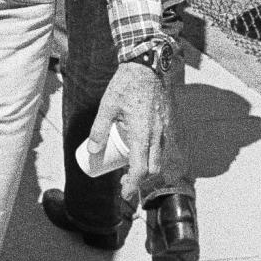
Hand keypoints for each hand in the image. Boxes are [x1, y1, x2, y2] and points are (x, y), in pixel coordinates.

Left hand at [87, 60, 170, 205]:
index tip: (125, 195)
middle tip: (124, 181)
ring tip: (129, 165)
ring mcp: (165, 128)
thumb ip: (99, 129)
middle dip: (139, 180)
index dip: (132, 186)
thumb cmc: (126, 85)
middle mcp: (157, 135)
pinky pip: (162, 144)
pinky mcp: (167, 121)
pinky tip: (141, 147)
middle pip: (152, 168)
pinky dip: (153, 153)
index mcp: (142, 135)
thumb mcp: (107, 106)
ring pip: (159, 157)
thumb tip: (93, 150)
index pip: (140, 170)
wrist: (147, 65)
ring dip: (146, 167)